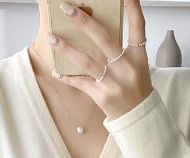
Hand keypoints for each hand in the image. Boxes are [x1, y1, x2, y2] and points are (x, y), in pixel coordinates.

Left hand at [47, 0, 152, 121]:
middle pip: (104, 39)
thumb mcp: (137, 65)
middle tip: (66, 8)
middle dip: (84, 22)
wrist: (137, 116)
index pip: (137, 27)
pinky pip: (80, 83)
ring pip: (87, 62)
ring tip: (51, 38)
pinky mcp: (101, 95)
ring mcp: (113, 82)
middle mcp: (126, 67)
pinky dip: (67, 78)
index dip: (132, 8)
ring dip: (66, 49)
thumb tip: (96, 30)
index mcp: (138, 56)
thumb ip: (123, 48)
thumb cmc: (135, 87)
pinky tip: (55, 72)